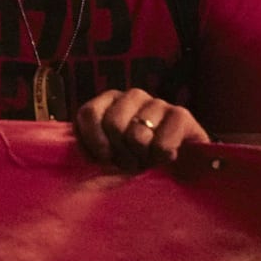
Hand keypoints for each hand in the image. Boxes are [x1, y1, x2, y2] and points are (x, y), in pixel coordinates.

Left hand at [74, 88, 208, 171]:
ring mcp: (158, 102)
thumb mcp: (109, 152)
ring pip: (137, 136)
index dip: (94, 142)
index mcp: (109, 100)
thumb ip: (91, 147)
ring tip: (148, 159)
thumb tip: (76, 157)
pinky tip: (166, 156)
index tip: (105, 158)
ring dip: (142, 157)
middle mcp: (132, 95)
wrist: (183, 164)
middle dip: (120, 153)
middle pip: (112, 125)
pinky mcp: (181, 115)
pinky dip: (161, 157)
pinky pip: (161, 144)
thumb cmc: (139, 157)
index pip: (88, 114)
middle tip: (131, 162)